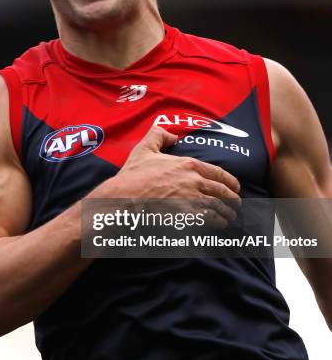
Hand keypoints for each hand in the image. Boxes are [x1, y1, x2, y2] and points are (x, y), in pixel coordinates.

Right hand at [112, 126, 240, 226]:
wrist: (123, 199)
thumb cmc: (132, 176)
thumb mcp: (144, 149)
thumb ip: (159, 135)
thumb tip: (172, 135)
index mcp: (188, 165)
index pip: (218, 173)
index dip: (230, 181)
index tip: (235, 187)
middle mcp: (194, 182)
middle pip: (223, 191)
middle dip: (233, 199)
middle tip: (236, 204)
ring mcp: (192, 200)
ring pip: (219, 207)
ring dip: (227, 213)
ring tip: (229, 217)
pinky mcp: (187, 217)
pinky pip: (210, 220)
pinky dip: (218, 223)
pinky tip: (218, 225)